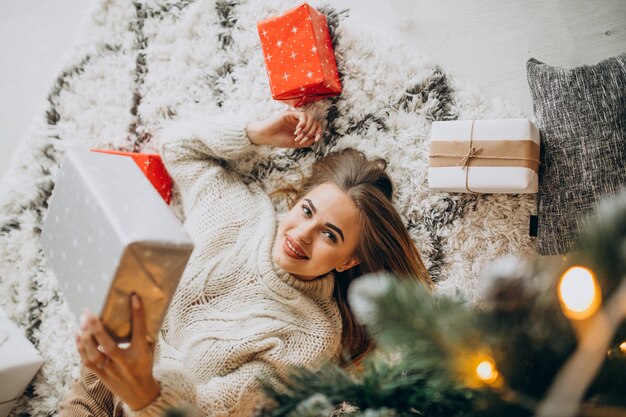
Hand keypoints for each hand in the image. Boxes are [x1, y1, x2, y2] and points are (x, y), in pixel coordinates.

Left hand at [76, 294, 159, 409]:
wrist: (139, 393)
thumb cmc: (144, 366)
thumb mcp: (150, 350)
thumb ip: (145, 333)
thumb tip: (138, 309)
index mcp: (141, 354)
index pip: (139, 331)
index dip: (137, 313)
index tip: (133, 297)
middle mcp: (124, 363)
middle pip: (109, 346)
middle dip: (97, 329)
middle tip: (90, 313)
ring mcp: (111, 371)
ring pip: (94, 355)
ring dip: (86, 337)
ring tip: (82, 320)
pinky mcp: (100, 375)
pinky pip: (87, 361)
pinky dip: (80, 347)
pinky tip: (77, 334)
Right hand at [246, 110, 322, 147]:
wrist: (266, 136)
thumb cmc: (278, 140)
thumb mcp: (296, 143)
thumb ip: (307, 141)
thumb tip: (316, 137)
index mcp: (302, 128)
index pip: (316, 127)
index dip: (319, 132)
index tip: (317, 138)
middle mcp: (300, 121)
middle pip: (315, 122)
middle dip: (311, 132)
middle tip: (301, 139)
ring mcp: (295, 117)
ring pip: (311, 119)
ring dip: (307, 129)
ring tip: (298, 135)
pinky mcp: (291, 113)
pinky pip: (303, 115)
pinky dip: (303, 123)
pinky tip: (297, 130)